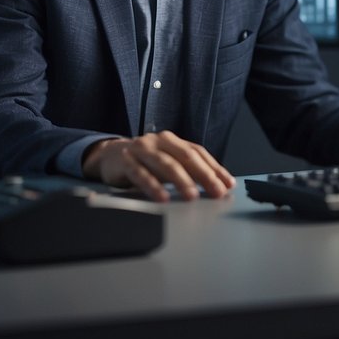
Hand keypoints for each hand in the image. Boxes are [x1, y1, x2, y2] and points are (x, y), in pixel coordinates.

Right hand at [81, 131, 235, 201]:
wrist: (110, 156)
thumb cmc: (146, 163)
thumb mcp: (168, 163)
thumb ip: (189, 171)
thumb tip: (220, 185)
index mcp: (172, 140)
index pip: (198, 152)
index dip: (215, 168)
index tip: (228, 185)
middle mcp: (158, 141)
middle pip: (185, 156)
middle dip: (204, 175)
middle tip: (216, 192)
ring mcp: (141, 149)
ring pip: (165, 163)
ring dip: (181, 180)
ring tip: (192, 196)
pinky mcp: (125, 162)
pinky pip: (140, 174)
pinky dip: (153, 186)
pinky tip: (162, 198)